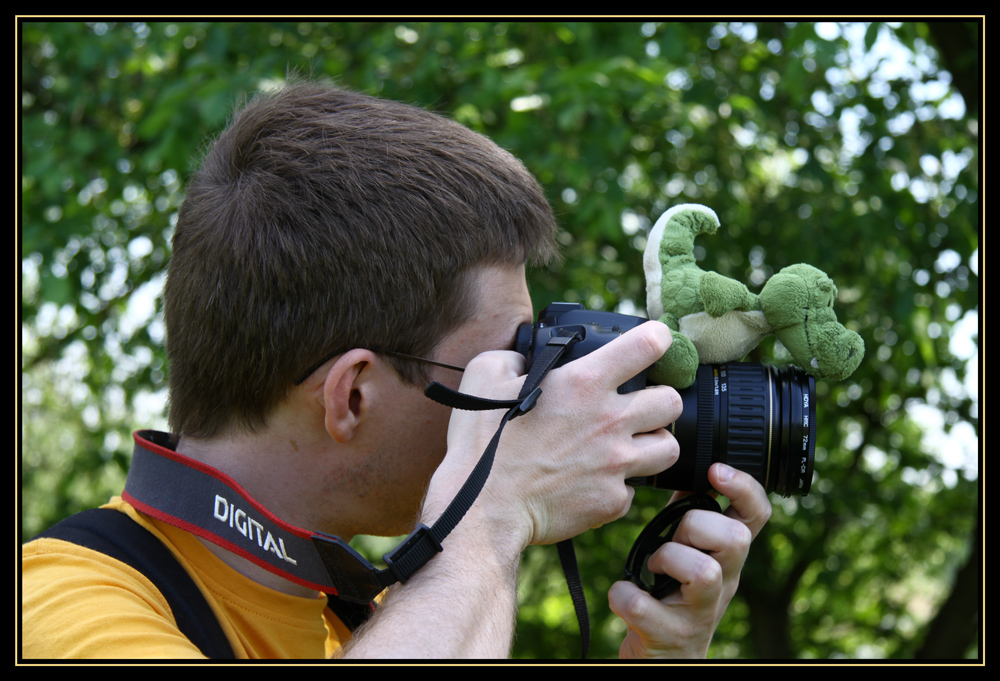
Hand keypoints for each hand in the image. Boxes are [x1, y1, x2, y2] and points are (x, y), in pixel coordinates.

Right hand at [425, 321, 681, 552]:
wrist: (482, 508)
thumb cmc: (480, 441)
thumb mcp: (485, 374)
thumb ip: (516, 356)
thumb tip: (527, 358)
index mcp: (584, 381)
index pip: (650, 344)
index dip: (658, 338)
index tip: (654, 343)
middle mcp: (609, 420)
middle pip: (672, 401)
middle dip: (660, 400)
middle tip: (637, 406)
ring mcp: (615, 464)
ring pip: (668, 448)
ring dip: (651, 443)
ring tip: (627, 446)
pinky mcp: (611, 501)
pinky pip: (632, 490)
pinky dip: (617, 486)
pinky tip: (593, 482)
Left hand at [608, 463, 770, 657]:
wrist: (665, 657)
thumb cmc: (674, 596)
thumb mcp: (690, 552)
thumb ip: (691, 514)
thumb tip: (687, 470)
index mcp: (727, 557)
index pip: (756, 517)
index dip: (744, 489)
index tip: (717, 469)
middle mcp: (723, 584)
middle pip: (736, 539)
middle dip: (698, 526)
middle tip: (673, 538)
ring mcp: (699, 613)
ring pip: (704, 572)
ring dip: (668, 558)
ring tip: (653, 567)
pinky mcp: (669, 636)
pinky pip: (643, 606)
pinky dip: (624, 594)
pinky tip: (622, 592)